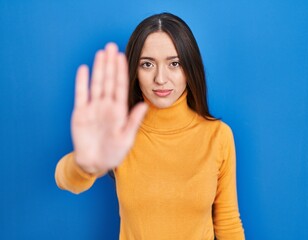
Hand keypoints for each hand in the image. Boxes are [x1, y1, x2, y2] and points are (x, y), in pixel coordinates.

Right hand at [71, 43, 146, 174]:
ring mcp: (93, 108)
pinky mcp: (80, 113)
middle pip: (108, 80)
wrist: (95, 163)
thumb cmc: (114, 153)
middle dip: (110, 63)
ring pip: (96, 84)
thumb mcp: (126, 138)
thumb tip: (145, 104)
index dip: (121, 71)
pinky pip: (81, 94)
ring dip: (98, 68)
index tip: (123, 56)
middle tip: (111, 46)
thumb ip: (134, 121)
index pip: (120, 86)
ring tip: (101, 53)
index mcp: (119, 111)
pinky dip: (81, 82)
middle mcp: (106, 106)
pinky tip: (84, 69)